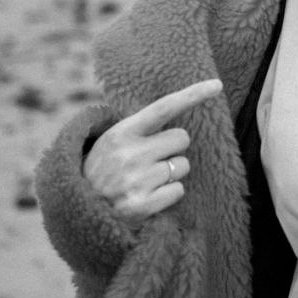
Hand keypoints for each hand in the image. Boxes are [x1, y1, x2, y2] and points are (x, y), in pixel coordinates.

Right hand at [83, 79, 222, 224]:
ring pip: (183, 166)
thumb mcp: (112, 141)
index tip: (217, 85)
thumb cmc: (104, 170)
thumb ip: (140, 128)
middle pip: (181, 138)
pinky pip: (179, 191)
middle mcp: (129, 154)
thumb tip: (176, 107)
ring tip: (145, 180)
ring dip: (171, 173)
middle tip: (151, 160)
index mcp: (121, 132)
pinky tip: (148, 197)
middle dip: (173, 148)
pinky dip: (168, 195)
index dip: (192, 95)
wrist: (80, 211)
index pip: (163, 108)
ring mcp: (136, 180)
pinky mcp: (143, 205)